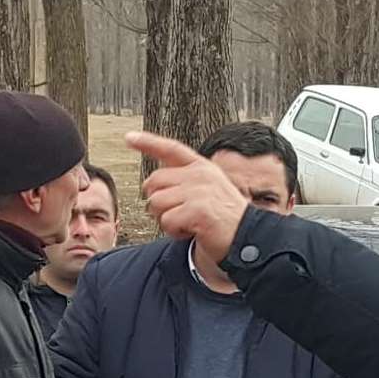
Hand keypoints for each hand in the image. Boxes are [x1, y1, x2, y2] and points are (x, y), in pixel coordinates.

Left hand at [125, 132, 251, 268]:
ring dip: (166, 220)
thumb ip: (184, 183)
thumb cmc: (226, 221)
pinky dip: (175, 232)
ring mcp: (199, 191)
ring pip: (156, 203)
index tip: (129, 138)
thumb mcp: (208, 192)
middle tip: (178, 215)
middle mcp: (200, 175)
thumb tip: (152, 187)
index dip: (148, 143)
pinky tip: (193, 231)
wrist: (249, 239)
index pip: (171, 149)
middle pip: (153, 183)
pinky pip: (167, 221)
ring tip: (189, 223)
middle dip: (158, 203)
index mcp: (202, 168)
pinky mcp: (197, 209)